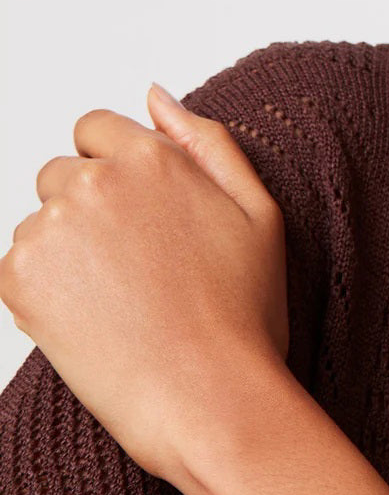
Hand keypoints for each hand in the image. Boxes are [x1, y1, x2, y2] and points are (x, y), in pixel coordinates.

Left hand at [0, 83, 289, 483]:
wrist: (209, 399)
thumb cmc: (243, 316)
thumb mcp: (259, 214)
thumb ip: (208, 143)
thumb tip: (154, 96)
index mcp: (152, 159)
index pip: (95, 129)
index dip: (117, 172)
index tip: (139, 219)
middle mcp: (94, 182)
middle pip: (62, 174)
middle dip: (89, 211)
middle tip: (136, 270)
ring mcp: (51, 228)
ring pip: (41, 224)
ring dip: (68, 252)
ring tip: (119, 303)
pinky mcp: (19, 277)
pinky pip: (20, 267)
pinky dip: (46, 292)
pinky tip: (94, 322)